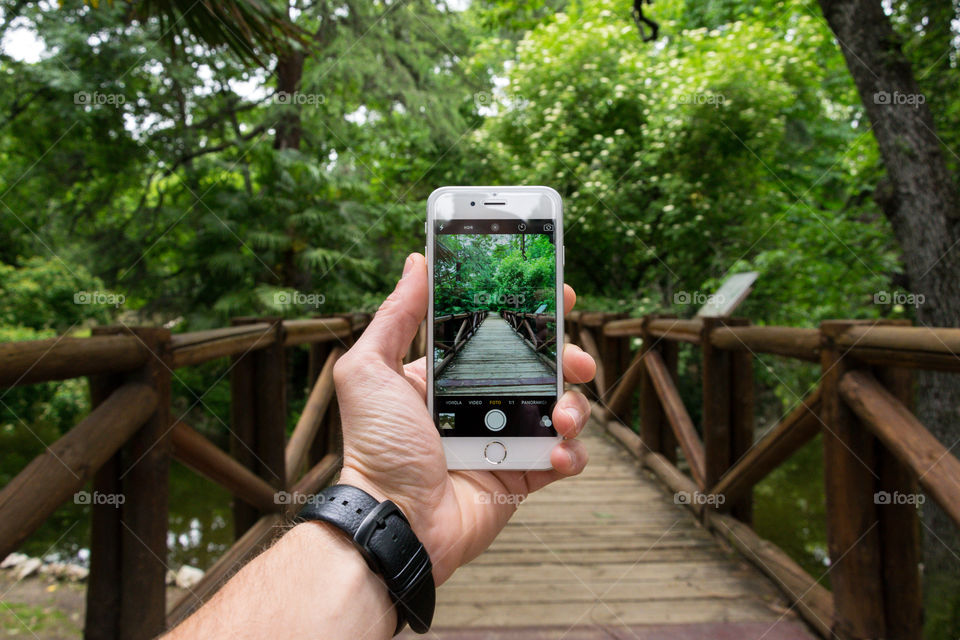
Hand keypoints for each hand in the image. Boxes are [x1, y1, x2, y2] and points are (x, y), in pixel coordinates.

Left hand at [332, 253, 595, 584]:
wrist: (395, 520)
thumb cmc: (376, 447)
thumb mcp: (370, 369)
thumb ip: (395, 316)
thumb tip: (417, 263)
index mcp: (448, 376)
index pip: (498, 334)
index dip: (531, 315)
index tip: (557, 297)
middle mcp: (481, 404)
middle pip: (540, 368)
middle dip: (566, 358)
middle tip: (575, 360)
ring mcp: (505, 440)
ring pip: (560, 409)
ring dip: (574, 406)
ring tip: (561, 416)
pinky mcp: (523, 476)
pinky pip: (563, 457)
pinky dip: (570, 452)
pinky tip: (556, 452)